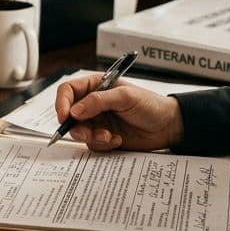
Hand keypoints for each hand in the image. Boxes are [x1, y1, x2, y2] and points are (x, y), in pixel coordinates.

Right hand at [56, 75, 182, 150]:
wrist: (167, 127)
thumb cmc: (150, 105)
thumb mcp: (125, 97)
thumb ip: (98, 101)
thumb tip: (74, 110)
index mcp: (95, 86)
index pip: (68, 91)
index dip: (62, 103)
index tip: (65, 116)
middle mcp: (93, 104)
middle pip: (69, 114)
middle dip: (76, 126)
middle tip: (87, 132)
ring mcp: (97, 121)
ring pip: (79, 132)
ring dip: (91, 136)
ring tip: (108, 136)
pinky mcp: (103, 137)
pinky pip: (92, 144)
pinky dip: (103, 144)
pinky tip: (117, 139)